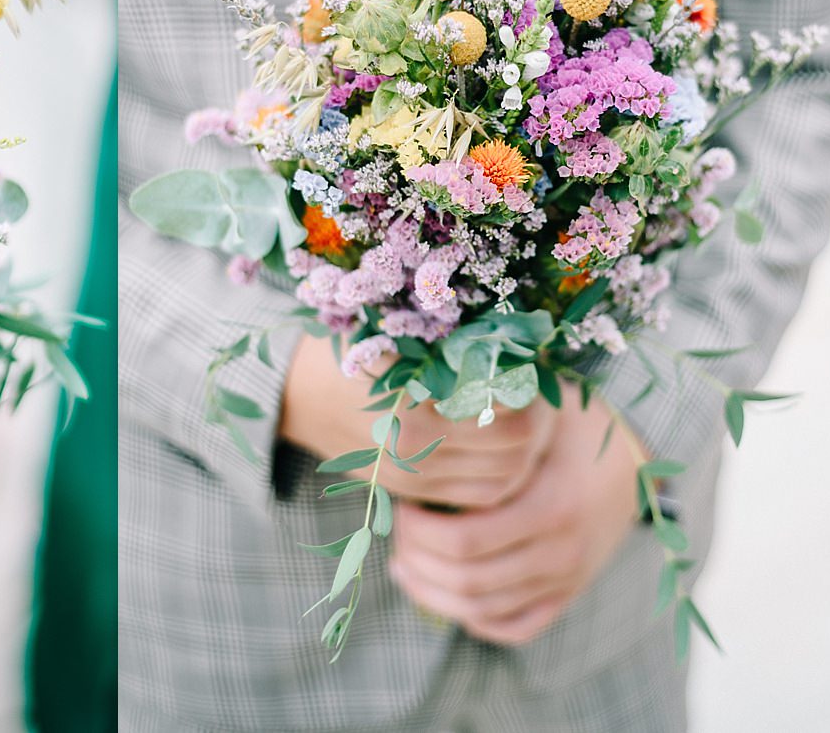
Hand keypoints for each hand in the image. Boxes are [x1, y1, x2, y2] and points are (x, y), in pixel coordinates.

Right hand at [279, 333, 556, 507]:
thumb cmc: (347, 346)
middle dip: (538, 422)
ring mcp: (412, 474)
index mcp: (415, 401)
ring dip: (523, 454)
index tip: (530, 366)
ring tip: (523, 421)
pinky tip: (495, 448)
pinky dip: (498, 477)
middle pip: (515, 449)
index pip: (510, 413)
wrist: (290, 392)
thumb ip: (452, 345)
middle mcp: (416, 446)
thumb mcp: (396, 334)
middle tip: (539, 394)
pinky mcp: (408, 489)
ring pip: (503, 480)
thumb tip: (521, 344)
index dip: (533, 391)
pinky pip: (476, 495)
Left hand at [389, 385, 638, 644]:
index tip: (402, 501)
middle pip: (468, 580)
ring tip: (402, 561)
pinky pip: (514, 627)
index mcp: (551, 507)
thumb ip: (493, 419)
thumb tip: (428, 415)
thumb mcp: (539, 410)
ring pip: (483, 611)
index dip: (419, 529)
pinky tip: (440, 591)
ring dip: (431, 591)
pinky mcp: (566, 594)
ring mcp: (566, 580)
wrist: (635, 462)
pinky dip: (472, 618)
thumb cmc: (574, 425)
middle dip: (418, 558)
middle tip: (396, 529)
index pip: (466, 541)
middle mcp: (561, 553)